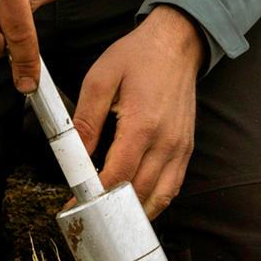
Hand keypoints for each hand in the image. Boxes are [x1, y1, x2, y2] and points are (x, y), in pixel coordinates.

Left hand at [73, 8, 204, 217]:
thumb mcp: (100, 79)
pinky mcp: (186, 148)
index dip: (94, 195)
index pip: (117, 174)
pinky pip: (173, 186)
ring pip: (159, 197)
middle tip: (87, 216)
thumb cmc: (137, 57)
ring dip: (134, 211)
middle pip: (138, 192)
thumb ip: (86, 120)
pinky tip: (135, 203)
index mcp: (142, 124)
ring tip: (110, 216)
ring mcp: (180, 147)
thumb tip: (75, 156)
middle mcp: (166, 141)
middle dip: (111, 209)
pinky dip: (155, 200)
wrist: (176, 43)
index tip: (75, 204)